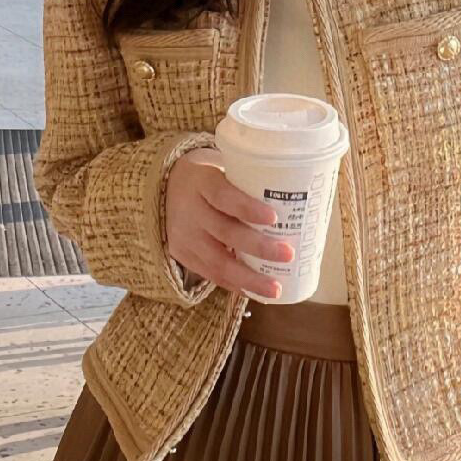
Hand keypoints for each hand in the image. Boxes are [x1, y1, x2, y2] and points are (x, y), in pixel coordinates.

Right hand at [166, 155, 291, 298]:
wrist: (163, 188)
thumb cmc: (208, 178)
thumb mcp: (220, 168)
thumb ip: (248, 181)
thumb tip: (297, 194)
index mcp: (202, 182)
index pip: (224, 195)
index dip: (247, 208)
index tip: (273, 217)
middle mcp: (190, 211)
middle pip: (225, 231)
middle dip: (259, 246)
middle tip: (288, 254)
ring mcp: (184, 236)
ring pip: (217, 261)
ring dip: (249, 278)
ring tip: (276, 289)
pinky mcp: (182, 255)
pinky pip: (211, 274)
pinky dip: (234, 285)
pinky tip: (255, 292)